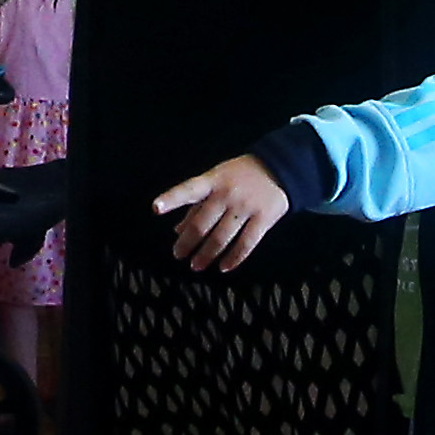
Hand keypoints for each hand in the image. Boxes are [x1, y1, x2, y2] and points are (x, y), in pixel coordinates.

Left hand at [154, 156, 290, 269]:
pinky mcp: (263, 218)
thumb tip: (177, 230)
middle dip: (187, 242)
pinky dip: (233, 258)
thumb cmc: (240, 175)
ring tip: (196, 265)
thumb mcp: (216, 180)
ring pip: (221, 237)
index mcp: (212, 181)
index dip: (171, 199)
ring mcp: (246, 207)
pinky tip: (224, 267)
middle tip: (178, 254)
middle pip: (202, 224)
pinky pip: (246, 244)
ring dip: (206, 254)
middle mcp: (227, 194)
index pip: (188, 190)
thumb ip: (196, 205)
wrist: (279, 168)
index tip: (156, 208)